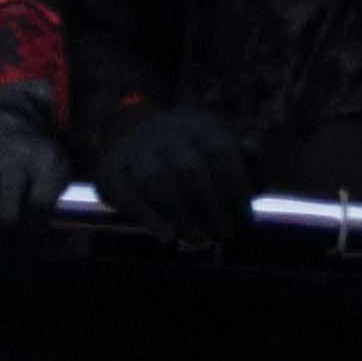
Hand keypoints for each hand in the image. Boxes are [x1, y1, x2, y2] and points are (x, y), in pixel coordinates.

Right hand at [96, 99, 256, 256]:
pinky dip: (148, 218)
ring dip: (182, 217)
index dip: (236, 189)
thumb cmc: (193, 153)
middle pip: (190, 171)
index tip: (245, 220)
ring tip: (198, 238)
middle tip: (223, 234)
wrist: (133, 132)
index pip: (221, 151)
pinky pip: (126, 194)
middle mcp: (164, 130)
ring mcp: (134, 148)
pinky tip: (167, 236)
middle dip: (211, 209)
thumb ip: (246, 159)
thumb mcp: (222, 150)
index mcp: (197, 123)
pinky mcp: (109, 169)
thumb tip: (252, 148)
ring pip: (157, 182)